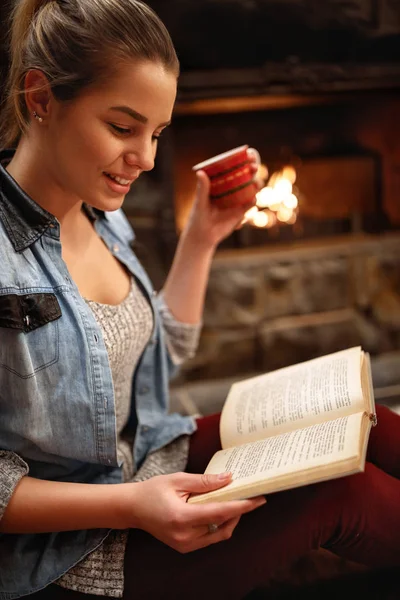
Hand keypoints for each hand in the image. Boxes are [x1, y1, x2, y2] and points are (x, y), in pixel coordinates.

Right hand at [120, 472, 265, 552]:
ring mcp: (185, 545)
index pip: (219, 513)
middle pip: (223, 525)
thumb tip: (229, 478)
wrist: (133, 509)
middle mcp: (185, 536)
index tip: (258, 499)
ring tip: (235, 500)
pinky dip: (219, 524)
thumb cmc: (153, 490)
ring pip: (219, 534)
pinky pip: (210, 538)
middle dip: (239, 510)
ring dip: (230, 518)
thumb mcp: (178, 480)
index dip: (241, 506)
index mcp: (182, 517)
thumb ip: (204, 481)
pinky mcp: (185, 548)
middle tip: (250, 495)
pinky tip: (220, 509)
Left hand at [184, 148, 264, 250]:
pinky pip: (249, 204)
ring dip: (256, 184)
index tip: (247, 154)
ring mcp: (237, 200)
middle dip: (252, 169)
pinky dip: (252, 200)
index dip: (242, 159)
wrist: (203, 237)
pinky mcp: (241, 212)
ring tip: (256, 183)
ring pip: (250, 188)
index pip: (233, 167)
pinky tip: (253, 199)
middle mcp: (230, 189)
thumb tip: (200, 173)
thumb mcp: (200, 203)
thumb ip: (202, 189)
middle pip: (245, 175)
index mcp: (220, 183)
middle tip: (253, 167)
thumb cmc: (198, 218)